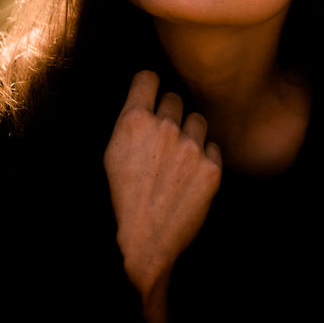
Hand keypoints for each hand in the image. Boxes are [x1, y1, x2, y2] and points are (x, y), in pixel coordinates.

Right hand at [103, 71, 221, 316]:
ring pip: (198, 120)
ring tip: (178, 161)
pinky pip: (213, 147)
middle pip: (175, 99)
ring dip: (190, 134)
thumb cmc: (120, 201)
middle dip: (169, 115)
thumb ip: (129, 124)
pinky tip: (189, 178)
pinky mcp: (212, 168)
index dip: (149, 86)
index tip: (151, 95)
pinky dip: (204, 158)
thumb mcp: (111, 156)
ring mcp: (191, 147)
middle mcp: (164, 128)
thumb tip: (144, 99)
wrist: (142, 245)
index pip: (148, 78)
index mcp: (133, 122)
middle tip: (162, 141)